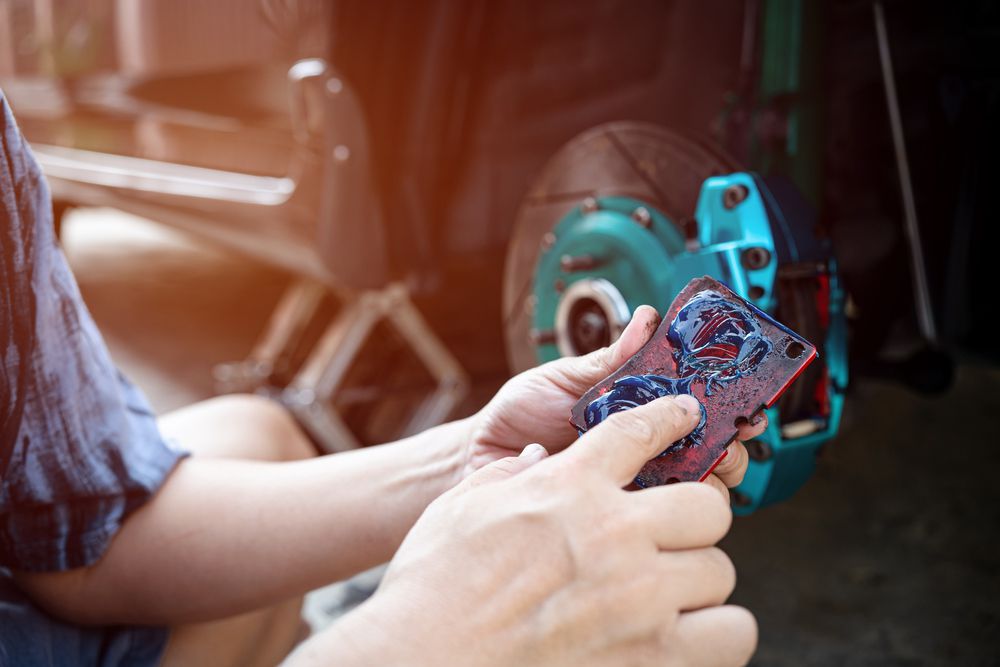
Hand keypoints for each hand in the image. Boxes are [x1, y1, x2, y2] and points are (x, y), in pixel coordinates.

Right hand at [305, 394, 756, 666]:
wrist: (422, 662)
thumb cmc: (431, 589)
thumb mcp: (462, 508)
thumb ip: (510, 477)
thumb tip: (536, 459)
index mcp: (569, 486)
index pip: (641, 430)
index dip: (672, 417)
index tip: (688, 416)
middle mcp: (615, 533)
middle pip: (708, 505)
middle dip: (696, 518)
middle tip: (672, 538)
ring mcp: (641, 598)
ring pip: (721, 571)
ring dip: (700, 582)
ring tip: (674, 595)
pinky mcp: (656, 659)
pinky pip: (731, 635)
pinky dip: (714, 635)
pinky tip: (683, 637)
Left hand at [467, 305, 766, 495]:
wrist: (476, 461)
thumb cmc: (517, 416)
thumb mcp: (561, 378)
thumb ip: (607, 359)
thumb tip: (646, 320)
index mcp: (638, 409)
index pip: (698, 406)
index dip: (729, 402)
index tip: (745, 397)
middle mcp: (643, 448)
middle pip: (711, 449)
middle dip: (729, 441)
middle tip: (723, 434)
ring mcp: (632, 484)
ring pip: (693, 488)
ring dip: (704, 475)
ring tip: (692, 462)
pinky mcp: (614, 514)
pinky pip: (652, 515)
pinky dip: (663, 504)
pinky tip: (653, 490)